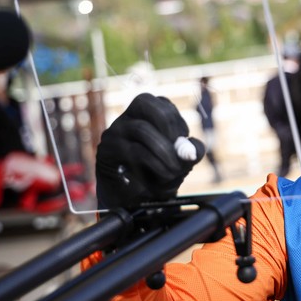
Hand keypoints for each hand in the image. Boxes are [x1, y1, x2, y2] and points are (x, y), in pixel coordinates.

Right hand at [95, 93, 205, 208]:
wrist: (131, 200)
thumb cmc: (156, 174)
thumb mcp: (180, 161)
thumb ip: (191, 152)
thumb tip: (192, 150)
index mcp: (146, 113)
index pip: (162, 104)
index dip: (179, 123)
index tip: (186, 147)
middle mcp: (128, 117)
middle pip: (144, 101)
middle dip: (168, 124)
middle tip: (181, 149)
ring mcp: (115, 131)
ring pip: (141, 129)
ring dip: (165, 151)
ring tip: (175, 170)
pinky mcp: (107, 150)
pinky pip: (134, 150)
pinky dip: (155, 163)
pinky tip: (164, 176)